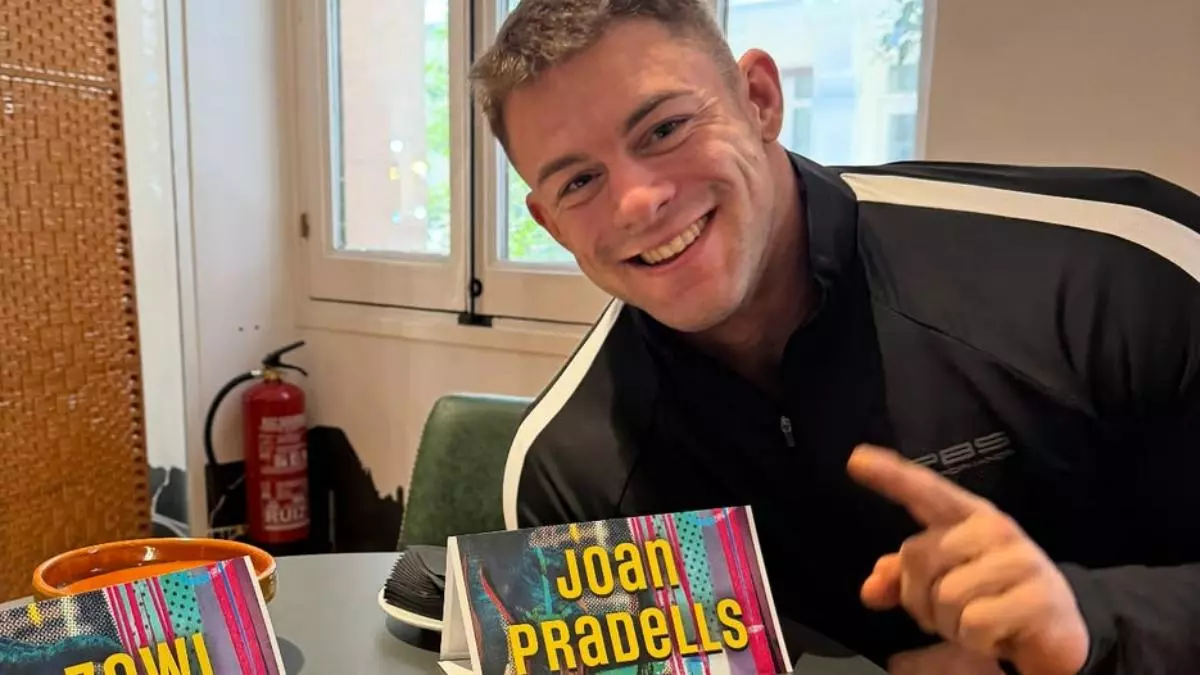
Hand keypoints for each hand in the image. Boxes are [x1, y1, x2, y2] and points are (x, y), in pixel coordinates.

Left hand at [847, 444, 1088, 674]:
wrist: (1057, 633)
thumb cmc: (990, 598)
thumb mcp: (942, 584)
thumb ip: (901, 579)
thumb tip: (870, 590)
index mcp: (966, 518)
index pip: (925, 491)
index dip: (890, 475)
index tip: (855, 459)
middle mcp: (993, 529)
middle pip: (918, 557)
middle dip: (919, 598)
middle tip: (947, 613)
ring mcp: (1020, 559)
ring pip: (945, 595)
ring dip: (950, 624)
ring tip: (976, 623)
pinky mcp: (1039, 597)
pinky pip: (974, 624)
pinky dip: (975, 641)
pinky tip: (998, 637)